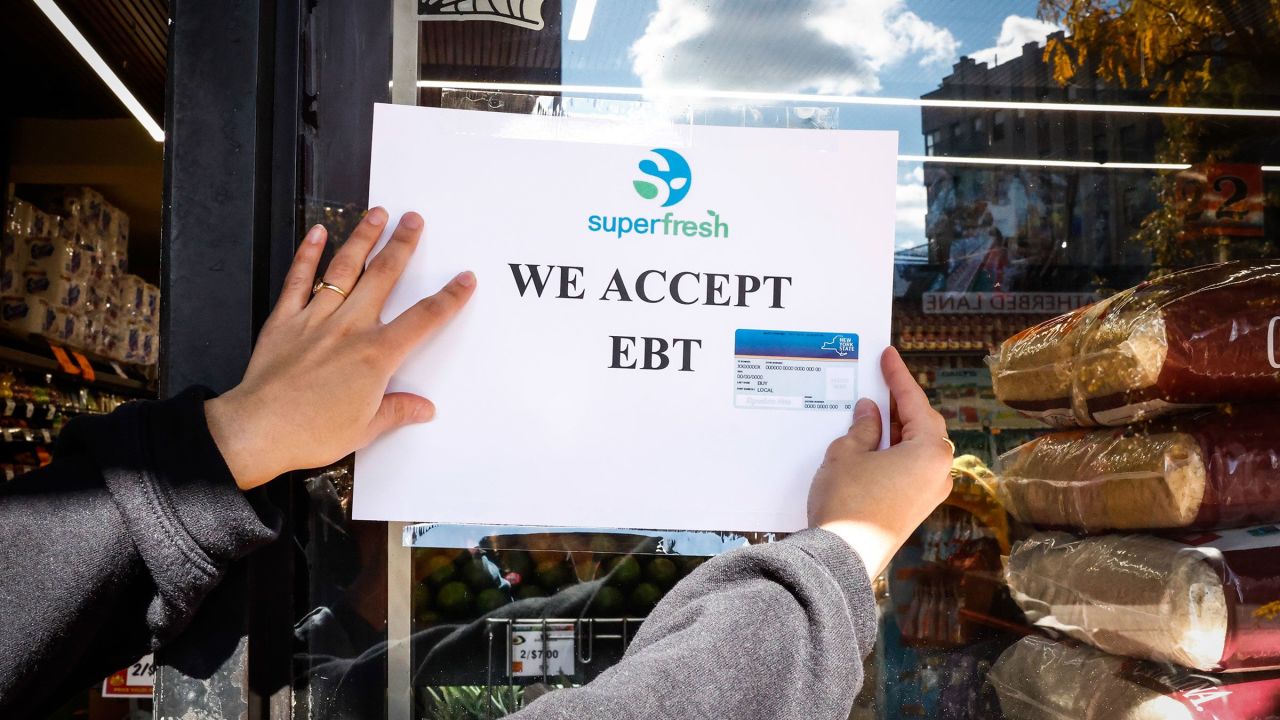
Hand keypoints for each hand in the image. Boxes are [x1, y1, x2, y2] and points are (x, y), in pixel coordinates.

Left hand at [204, 208, 475, 489]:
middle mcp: (349, 329)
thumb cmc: (312, 432)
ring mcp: (315, 320)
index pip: (424, 319)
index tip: (464, 279)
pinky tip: (317, 233)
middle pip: (384, 277)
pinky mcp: (285, 321)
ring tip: (377, 214)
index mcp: (376, 355)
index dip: (449, 297)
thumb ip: (397, 411)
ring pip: (345, 269)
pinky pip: (298, 281)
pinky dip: (307, 255)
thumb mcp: (365, 429)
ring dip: (363, 238)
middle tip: (414, 221)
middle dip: (403, 245)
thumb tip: (422, 408)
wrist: (259, 430)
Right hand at [807, 347, 952, 579]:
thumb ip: (863, 427)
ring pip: (918, 447)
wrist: (843, 556)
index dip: (898, 377)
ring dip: (897, 428)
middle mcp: (939, 471)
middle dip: (901, 403)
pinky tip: (873, 442)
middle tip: (880, 382)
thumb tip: (870, 412)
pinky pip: (911, 467)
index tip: (888, 356)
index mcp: (930, 451)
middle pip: (923, 425)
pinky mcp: (916, 508)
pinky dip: (895, 450)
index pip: (915, 402)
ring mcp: (930, 493)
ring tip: (873, 410)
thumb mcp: (848, 452)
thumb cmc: (847, 501)